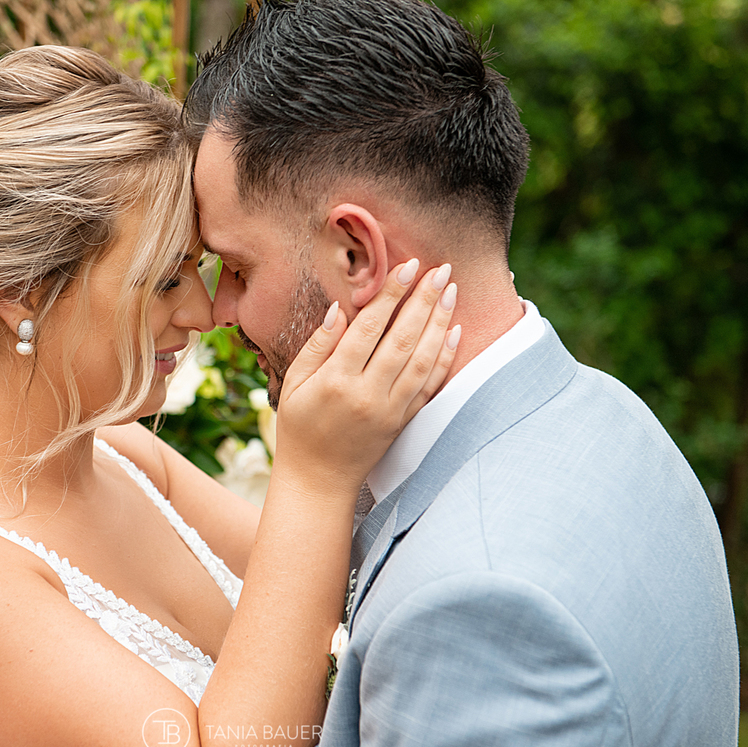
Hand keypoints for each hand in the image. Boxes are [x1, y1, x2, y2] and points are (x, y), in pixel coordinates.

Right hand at [273, 259, 459, 495]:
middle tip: (440, 269)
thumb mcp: (293, 384)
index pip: (369, 327)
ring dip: (440, 322)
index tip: (408, 265)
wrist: (318, 480)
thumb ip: (317, 345)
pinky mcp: (404, 422)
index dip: (391, 294)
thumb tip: (339, 309)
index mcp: (335, 380)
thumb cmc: (299, 428)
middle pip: (403, 338)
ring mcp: (390, 410)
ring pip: (423, 359)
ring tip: (450, 291)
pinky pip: (430, 386)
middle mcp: (367, 394)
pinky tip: (454, 331)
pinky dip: (445, 357)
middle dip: (424, 300)